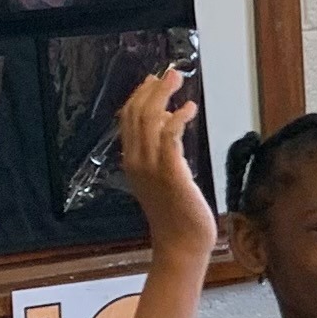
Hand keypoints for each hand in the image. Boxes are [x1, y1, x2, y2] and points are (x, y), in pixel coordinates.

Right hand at [114, 66, 210, 252]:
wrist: (180, 243)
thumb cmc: (176, 213)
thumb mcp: (163, 176)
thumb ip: (162, 150)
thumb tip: (168, 121)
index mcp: (131, 162)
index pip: (127, 119)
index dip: (139, 96)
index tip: (152, 81)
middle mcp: (136, 162)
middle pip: (136, 115)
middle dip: (152, 90)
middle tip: (168, 73)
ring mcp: (151, 167)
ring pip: (149, 121)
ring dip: (163, 96)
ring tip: (177, 81)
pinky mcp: (171, 173)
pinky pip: (169, 137)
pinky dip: (177, 119)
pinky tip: (188, 109)